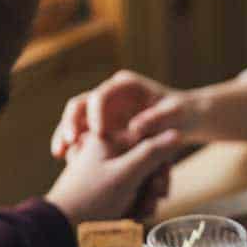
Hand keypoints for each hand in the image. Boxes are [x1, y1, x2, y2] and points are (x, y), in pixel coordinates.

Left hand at [45, 130, 180, 226]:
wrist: (61, 228)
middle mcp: (108, 150)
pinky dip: (137, 203)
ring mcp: (107, 169)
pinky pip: (132, 190)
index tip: (158, 186)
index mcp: (109, 138)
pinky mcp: (107, 187)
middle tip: (151, 203)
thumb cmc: (91, 199)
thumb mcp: (125, 175)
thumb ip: (152, 152)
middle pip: (148, 161)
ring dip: (147, 197)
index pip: (151, 142)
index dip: (161, 165)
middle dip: (153, 185)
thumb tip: (177, 133)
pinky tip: (134, 216)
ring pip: (142, 178)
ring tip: (140, 213)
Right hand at [50, 70, 197, 159]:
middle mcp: (111, 95)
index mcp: (126, 85)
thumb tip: (136, 128)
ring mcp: (105, 111)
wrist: (186, 119)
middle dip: (71, 123)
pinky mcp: (103, 127)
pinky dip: (74, 146)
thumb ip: (157, 119)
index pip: (102, 95)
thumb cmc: (183, 113)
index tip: (98, 133)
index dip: (96, 113)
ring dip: (66, 136)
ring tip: (60, 154)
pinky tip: (67, 161)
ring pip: (77, 121)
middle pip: (81, 105)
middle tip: (68, 143)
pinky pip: (82, 135)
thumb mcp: (175, 114)